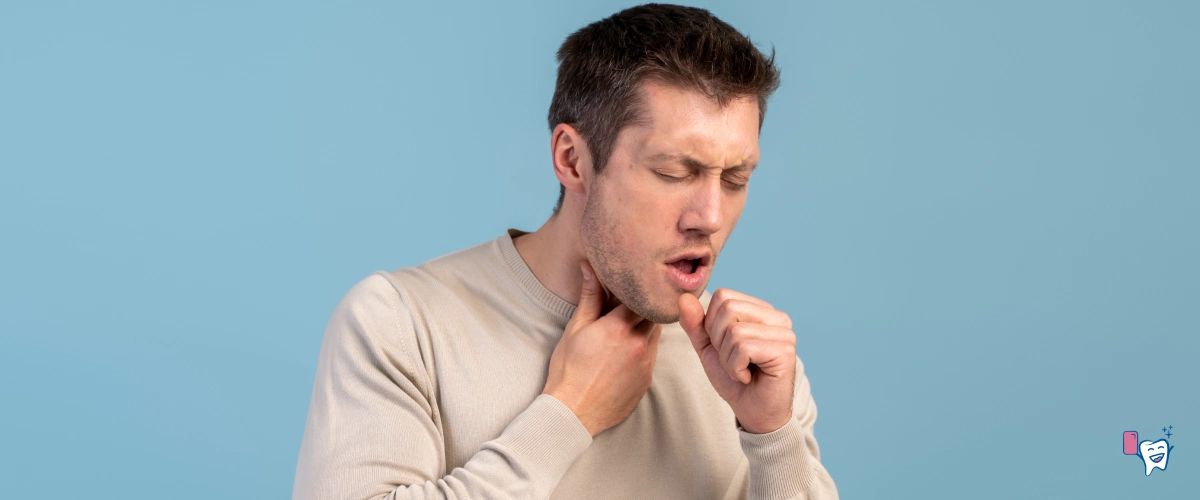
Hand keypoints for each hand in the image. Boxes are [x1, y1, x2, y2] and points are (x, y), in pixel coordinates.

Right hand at [542, 261, 662, 436]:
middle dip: (643, 307)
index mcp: (619, 327)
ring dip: (645, 326)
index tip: (629, 286)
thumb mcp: (576, 328)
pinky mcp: (647, 380)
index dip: (636, 290)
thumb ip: (590, 296)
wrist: (573, 412)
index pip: (641, 297)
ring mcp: (646, 363)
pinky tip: (626, 351)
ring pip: (656, 334)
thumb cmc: (569, 370)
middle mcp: (639, 343)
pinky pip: (653, 355)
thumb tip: (590, 267)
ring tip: (626, 326)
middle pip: (653, 314)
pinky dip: (644, 347)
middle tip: (630, 303)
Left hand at [678, 288, 795, 433]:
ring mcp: (785, 333)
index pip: (723, 296)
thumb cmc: (734, 379)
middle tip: (733, 361)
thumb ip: (695, 323)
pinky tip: (747, 377)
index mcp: (761, 310)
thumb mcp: (708, 348)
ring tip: (741, 371)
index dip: (712, 325)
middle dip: (719, 341)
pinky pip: (743, 348)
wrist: (753, 413)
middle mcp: (777, 317)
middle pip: (728, 308)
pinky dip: (736, 368)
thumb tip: (684, 298)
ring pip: (734, 330)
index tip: (725, 348)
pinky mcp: (785, 351)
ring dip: (727, 359)